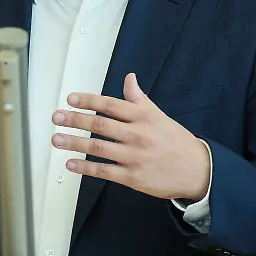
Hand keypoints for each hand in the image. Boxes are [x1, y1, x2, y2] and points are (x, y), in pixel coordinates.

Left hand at [52, 73, 209, 201]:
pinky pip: (104, 171)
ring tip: (56, 139)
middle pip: (99, 124)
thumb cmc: (176, 141)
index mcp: (143, 116)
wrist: (199, 171)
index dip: (88, 100)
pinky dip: (85, 168)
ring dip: (74, 142)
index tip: (71, 99)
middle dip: (75, 120)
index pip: (110, 104)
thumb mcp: (159, 115)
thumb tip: (129, 78)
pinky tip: (70, 164)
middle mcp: (137, 134)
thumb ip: (139, 99)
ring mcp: (134, 157)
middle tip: (56, 117)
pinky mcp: (133, 177)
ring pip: (97, 147)